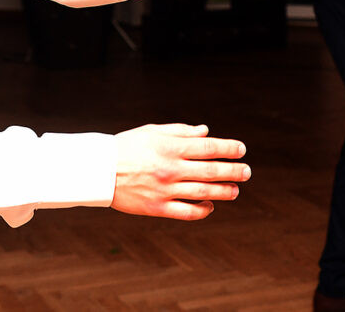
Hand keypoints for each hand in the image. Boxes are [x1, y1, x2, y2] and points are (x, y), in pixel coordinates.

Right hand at [111, 123, 250, 220]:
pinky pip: (186, 212)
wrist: (98, 171)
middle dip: (233, 171)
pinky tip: (211, 207)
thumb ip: (181, 131)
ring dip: (223, 192)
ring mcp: (165, 190)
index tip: (242, 150)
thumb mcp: (153, 131)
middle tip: (247, 172)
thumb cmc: (126, 147)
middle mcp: (170, 169)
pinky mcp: (157, 208)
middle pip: (211, 171)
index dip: (229, 148)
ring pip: (203, 193)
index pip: (208, 147)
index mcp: (170, 147)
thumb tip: (206, 132)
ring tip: (235, 190)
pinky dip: (202, 211)